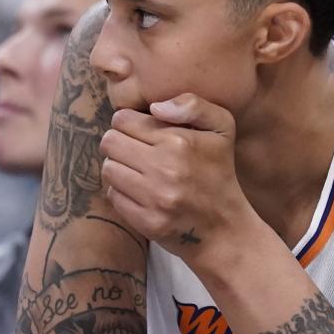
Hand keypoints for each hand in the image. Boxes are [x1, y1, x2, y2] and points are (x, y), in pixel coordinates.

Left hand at [98, 93, 256, 262]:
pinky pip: (113, 196)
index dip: (129, 123)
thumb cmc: (219, 173)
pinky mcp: (147, 221)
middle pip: (110, 142)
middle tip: (134, 151)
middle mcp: (165, 168)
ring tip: (137, 172)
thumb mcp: (222, 128)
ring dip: (118, 168)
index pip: (123, 119)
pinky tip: (140, 192)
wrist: (225, 228)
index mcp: (179, 141)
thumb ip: (193, 105)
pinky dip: (122, 192)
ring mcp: (155, 197)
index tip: (141, 133)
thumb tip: (155, 107)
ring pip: (108, 169)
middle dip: (118, 143)